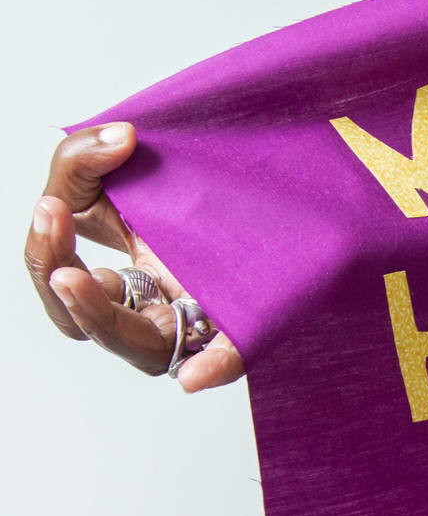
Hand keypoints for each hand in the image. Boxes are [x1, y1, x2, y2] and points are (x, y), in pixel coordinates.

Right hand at [24, 124, 244, 391]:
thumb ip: (90, 159)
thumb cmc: (201, 193)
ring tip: (77, 276)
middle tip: (58, 238)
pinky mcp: (246, 329)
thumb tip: (118, 138)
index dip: (47, 250)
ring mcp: (201, 325)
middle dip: (62, 282)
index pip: (68, 285)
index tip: (51, 205)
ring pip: (142, 348)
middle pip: (94, 325)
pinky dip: (211, 367)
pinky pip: (231, 358)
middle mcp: (160, 312)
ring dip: (99, 316)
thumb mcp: (130, 170)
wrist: (290, 194)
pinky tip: (193, 377)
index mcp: (128, 281)